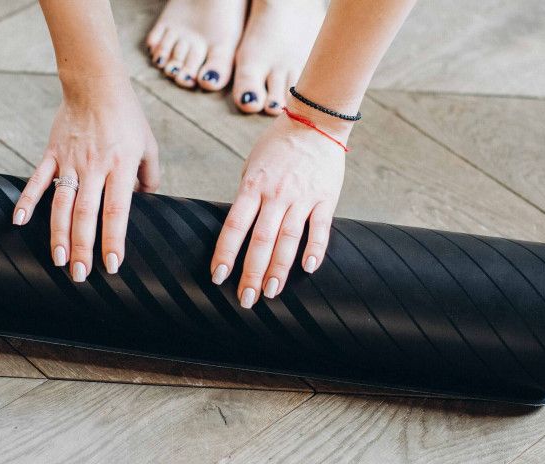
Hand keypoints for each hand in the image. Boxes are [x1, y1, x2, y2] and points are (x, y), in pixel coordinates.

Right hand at [13, 78, 158, 280]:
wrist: (96, 84)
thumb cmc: (127, 117)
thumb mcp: (148, 145)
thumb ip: (150, 176)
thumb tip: (148, 200)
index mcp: (120, 167)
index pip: (116, 212)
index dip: (113, 240)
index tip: (112, 265)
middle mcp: (94, 167)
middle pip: (85, 215)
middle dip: (82, 248)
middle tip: (80, 275)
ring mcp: (70, 161)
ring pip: (61, 204)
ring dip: (57, 235)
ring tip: (58, 260)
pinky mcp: (52, 154)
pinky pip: (37, 180)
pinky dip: (26, 200)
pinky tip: (19, 222)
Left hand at [210, 107, 348, 307]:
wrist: (315, 122)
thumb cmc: (278, 145)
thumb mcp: (253, 166)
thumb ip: (247, 195)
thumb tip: (239, 226)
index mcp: (253, 186)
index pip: (234, 226)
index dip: (225, 253)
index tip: (218, 277)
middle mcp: (275, 194)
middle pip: (260, 240)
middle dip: (251, 273)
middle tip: (246, 299)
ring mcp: (301, 197)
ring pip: (288, 240)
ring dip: (279, 270)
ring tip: (271, 293)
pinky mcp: (325, 198)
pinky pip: (320, 228)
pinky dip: (315, 249)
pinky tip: (308, 269)